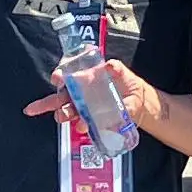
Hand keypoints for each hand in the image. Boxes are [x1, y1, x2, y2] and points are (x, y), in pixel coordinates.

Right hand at [22, 60, 166, 132]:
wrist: (139, 103)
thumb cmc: (128, 85)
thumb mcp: (124, 73)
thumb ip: (117, 69)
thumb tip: (109, 65)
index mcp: (85, 78)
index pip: (66, 75)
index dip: (59, 76)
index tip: (57, 78)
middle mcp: (81, 93)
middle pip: (60, 97)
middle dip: (51, 102)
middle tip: (51, 105)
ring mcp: (85, 108)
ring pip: (68, 111)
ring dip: (65, 114)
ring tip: (66, 117)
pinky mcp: (92, 120)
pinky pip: (82, 123)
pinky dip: (81, 125)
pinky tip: (83, 126)